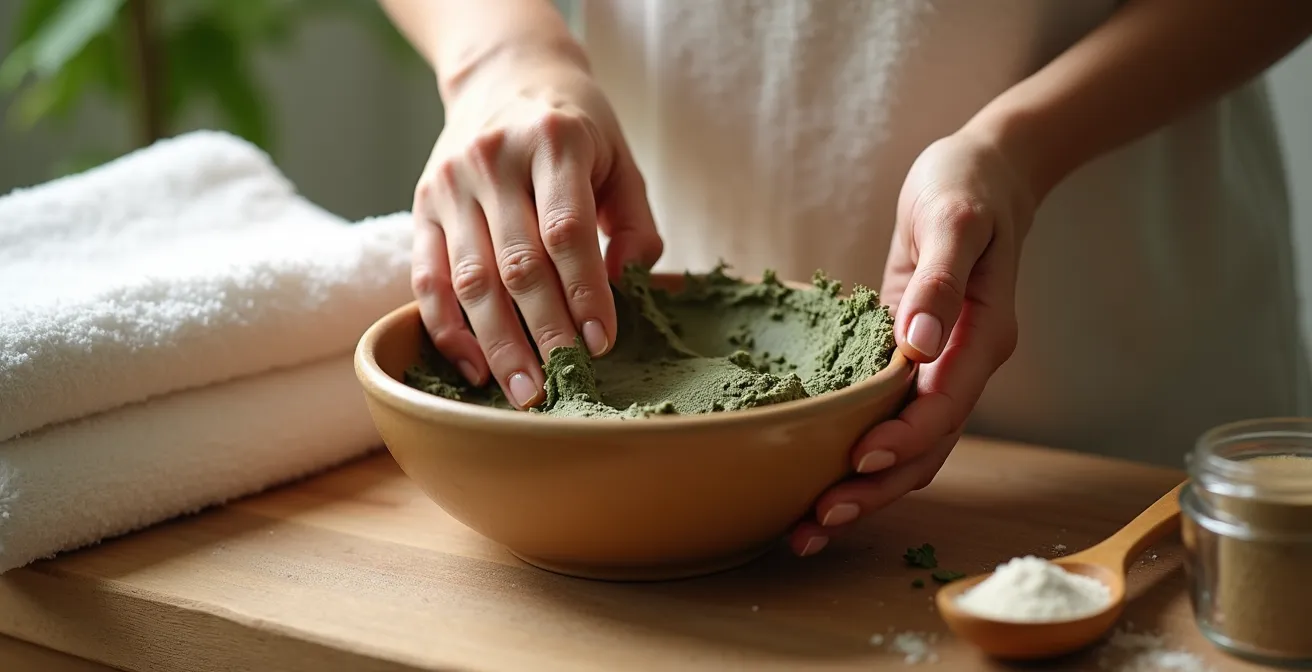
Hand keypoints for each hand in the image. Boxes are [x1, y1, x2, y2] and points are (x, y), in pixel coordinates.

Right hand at [410, 51, 662, 408]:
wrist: (503, 75)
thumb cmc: (576, 129)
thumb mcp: (620, 159)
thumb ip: (636, 223)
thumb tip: (626, 284)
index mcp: (554, 141)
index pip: (567, 231)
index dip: (584, 292)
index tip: (602, 343)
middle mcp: (494, 160)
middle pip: (517, 263)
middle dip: (543, 332)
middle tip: (564, 384)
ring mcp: (450, 184)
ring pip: (470, 279)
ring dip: (498, 343)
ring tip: (524, 391)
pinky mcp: (421, 206)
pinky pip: (426, 278)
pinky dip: (447, 329)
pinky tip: (475, 366)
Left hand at [789, 129, 1035, 555]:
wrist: (984, 172)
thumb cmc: (967, 187)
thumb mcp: (954, 221)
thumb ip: (941, 283)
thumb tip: (920, 344)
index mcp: (983, 340)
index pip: (944, 409)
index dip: (903, 441)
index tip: (859, 461)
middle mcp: (962, 367)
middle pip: (924, 450)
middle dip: (873, 490)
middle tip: (814, 523)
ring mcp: (937, 369)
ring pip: (905, 448)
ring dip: (860, 489)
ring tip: (804, 527)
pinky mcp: (907, 361)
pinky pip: (885, 418)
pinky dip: (853, 451)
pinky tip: (811, 474)